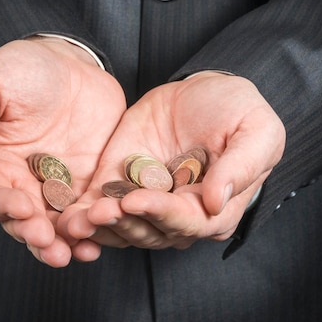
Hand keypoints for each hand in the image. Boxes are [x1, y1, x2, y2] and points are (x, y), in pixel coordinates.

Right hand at [0, 37, 125, 266]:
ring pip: (58, 227)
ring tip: (79, 251)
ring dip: (66, 243)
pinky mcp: (89, 185)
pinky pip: (91, 213)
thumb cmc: (20, 69)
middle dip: (37, 237)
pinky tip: (103, 238)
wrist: (71, 63)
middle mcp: (22, 184)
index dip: (3, 207)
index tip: (22, 208)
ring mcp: (57, 187)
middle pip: (24, 223)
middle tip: (50, 243)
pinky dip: (95, 228)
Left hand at [58, 73, 285, 254]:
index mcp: (213, 208)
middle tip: (101, 211)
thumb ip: (241, 167)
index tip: (138, 200)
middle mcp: (177, 212)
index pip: (187, 222)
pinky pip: (99, 207)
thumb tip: (216, 202)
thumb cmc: (237, 111)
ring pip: (122, 227)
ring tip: (78, 219)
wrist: (201, 90)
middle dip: (124, 223)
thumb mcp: (255, 132)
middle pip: (150, 231)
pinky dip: (82, 216)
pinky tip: (66, 218)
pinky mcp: (118, 183)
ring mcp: (145, 200)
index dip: (161, 214)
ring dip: (99, 228)